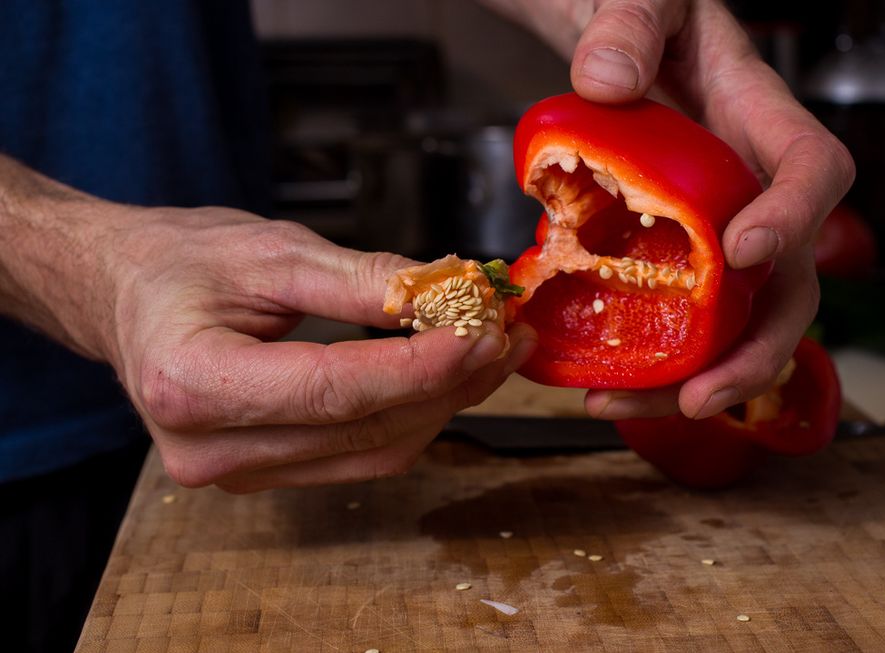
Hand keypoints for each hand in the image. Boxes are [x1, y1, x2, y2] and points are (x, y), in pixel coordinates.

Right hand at [99, 207, 535, 491]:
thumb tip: (448, 295)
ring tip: (492, 353)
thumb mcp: (272, 251)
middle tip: (505, 333)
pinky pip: (360, 458)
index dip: (420, 364)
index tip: (483, 331)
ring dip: (443, 404)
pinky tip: (448, 379)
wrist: (128, 294)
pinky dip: (412, 417)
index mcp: (191, 383)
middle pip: (362, 427)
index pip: (333, 389)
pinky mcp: (265, 471)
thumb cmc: (182, 264)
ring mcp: (236, 471)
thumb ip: (363, 281)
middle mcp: (207, 449)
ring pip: (374, 453)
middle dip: (449, 382)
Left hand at [481, 0, 853, 418]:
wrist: (617, 36)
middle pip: (790, 283)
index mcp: (758, 120)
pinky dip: (650, 359)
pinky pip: (682, 316)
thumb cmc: (644, 12)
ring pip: (736, 320)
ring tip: (620, 407)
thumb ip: (627, 27)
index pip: (813, 168)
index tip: (742, 251)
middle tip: (697, 397)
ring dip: (694, 377)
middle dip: (755, 350)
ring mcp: (715, 228)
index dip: (793, 217)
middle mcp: (752, 188)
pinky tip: (597, 382)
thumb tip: (604, 83)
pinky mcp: (674, 253)